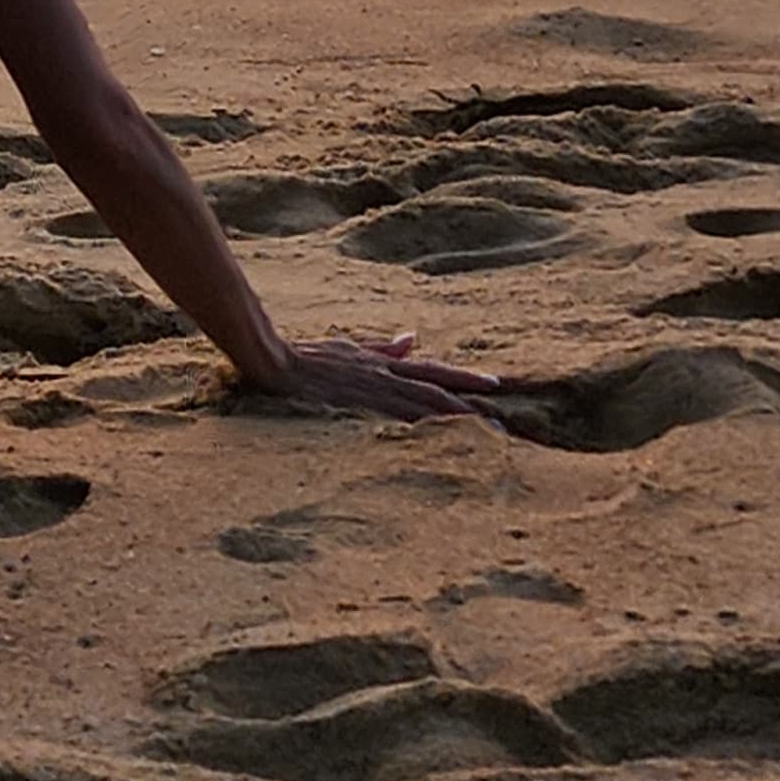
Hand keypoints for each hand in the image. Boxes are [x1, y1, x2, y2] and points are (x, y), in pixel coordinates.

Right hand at [242, 330, 511, 421]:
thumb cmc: (311, 357)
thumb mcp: (353, 348)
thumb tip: (412, 339)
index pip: (434, 370)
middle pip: (436, 391)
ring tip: (483, 431)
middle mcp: (385, 377)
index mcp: (385, 364)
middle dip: (470, 404)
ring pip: (422, 408)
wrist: (276, 363)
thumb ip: (385, 349)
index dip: (465, 377)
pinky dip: (420, 430)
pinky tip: (439, 442)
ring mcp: (372, 395)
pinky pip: (396, 422)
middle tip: (503, 419)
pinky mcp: (357, 410)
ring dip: (454, 419)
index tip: (495, 384)